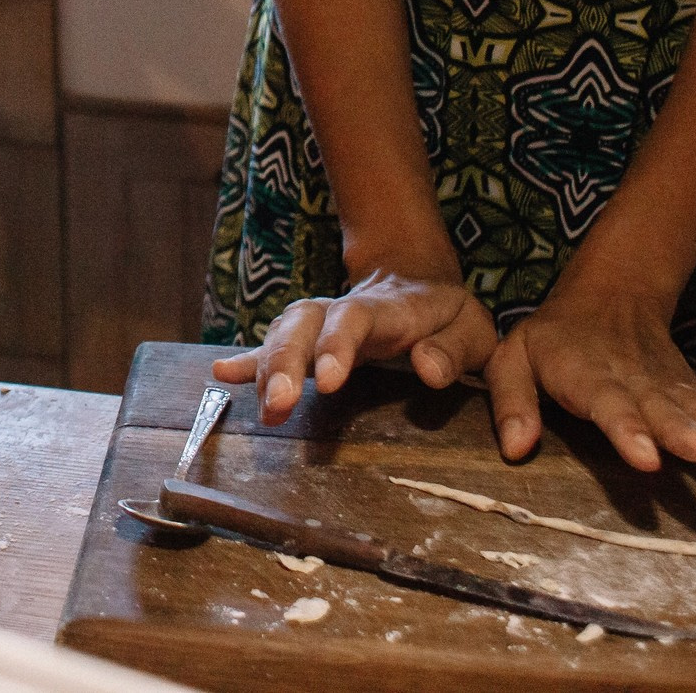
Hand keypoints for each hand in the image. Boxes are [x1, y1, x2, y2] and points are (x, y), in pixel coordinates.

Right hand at [212, 263, 497, 423]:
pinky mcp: (307, 342)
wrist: (420, 287)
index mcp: (386, 308)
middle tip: (278, 404)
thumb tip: (426, 369)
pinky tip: (222, 374)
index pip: (354, 317)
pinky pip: (269, 348)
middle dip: (285, 361)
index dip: (336, 345)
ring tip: (266, 409)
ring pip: (282, 332)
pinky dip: (247, 362)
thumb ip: (453, 349)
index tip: (327, 381)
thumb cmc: (451, 318)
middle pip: (303, 322)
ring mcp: (320, 325)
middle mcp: (342, 310)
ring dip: (266, 368)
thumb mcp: (473, 330)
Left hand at [483, 287, 695, 469]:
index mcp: (584, 373)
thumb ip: (512, 401)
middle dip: (685, 433)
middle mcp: (631, 380)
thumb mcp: (512, 357)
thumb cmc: (550, 338)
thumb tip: (516, 450)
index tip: (647, 459)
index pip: (607, 403)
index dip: (627, 430)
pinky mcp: (686, 388)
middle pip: (661, 408)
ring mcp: (664, 384)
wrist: (609, 293)